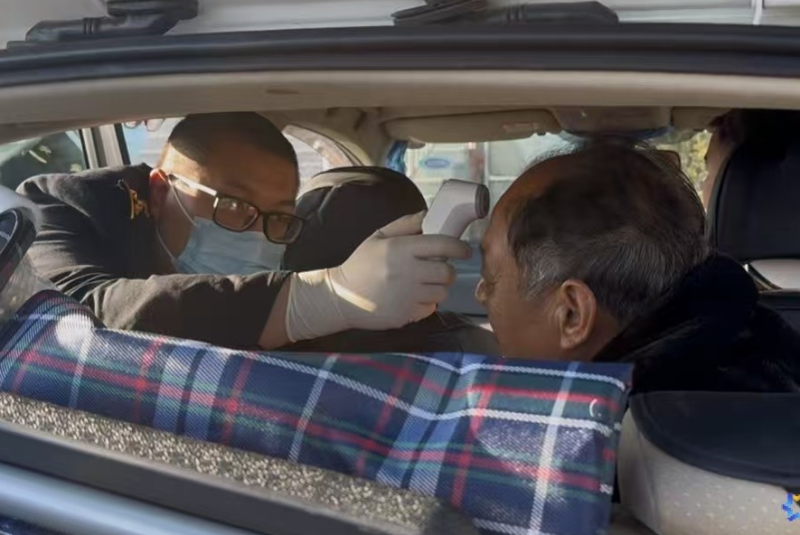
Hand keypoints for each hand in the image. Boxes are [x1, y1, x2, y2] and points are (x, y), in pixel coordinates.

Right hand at [285, 212, 470, 341]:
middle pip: (447, 272)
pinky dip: (427, 303)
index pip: (443, 245)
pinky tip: (414, 297)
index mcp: (401, 249)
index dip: (459, 247)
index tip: (464, 250)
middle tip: (440, 268)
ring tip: (425, 283)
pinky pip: (430, 308)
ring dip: (439, 287)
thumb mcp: (377, 237)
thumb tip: (429, 215)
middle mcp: (407, 272)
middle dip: (448, 270)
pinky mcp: (406, 314)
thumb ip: (405, 225)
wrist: (340, 297)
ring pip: (442, 292)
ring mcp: (407, 296)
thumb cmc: (360, 265)